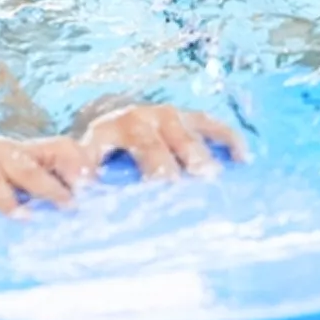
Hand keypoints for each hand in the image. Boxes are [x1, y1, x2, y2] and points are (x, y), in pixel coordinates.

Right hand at [0, 135, 96, 215]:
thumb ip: (27, 199)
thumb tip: (72, 236)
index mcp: (16, 154)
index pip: (58, 150)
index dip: (78, 167)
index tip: (95, 190)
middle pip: (27, 166)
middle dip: (50, 189)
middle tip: (71, 212)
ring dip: (4, 200)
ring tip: (20, 222)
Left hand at [74, 104, 247, 178]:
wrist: (120, 119)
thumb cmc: (104, 152)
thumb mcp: (85, 162)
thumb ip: (83, 178)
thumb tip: (78, 203)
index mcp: (104, 131)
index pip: (98, 147)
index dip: (94, 165)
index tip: (93, 187)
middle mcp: (135, 119)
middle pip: (149, 144)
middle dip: (159, 168)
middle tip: (170, 190)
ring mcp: (166, 115)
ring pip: (182, 134)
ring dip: (194, 155)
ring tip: (209, 177)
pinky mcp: (189, 116)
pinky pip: (211, 125)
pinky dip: (226, 139)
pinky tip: (242, 159)